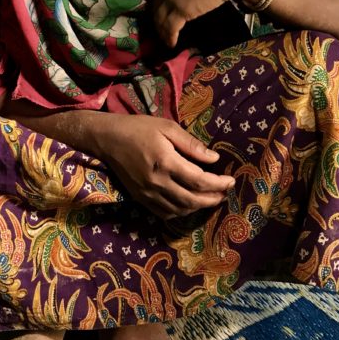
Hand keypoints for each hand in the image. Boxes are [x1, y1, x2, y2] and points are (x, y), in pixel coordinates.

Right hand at [97, 114, 234, 217]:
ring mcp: (148, 193)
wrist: (107, 139)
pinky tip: (189, 204)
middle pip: (192, 200)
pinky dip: (181, 211)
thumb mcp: (167, 127)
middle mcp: (158, 182)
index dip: (219, 183)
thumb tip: (214, 159)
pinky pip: (164, 212)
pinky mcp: (140, 198)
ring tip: (210, 198)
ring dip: (199, 207)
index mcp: (166, 162)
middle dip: (212, 199)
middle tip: (224, 193)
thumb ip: (191, 144)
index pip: (199, 180)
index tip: (231, 180)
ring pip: (180, 209)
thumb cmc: (138, 128)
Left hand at [153, 0, 260, 47]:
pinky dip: (170, 38)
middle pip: (156, 6)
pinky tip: (172, 44)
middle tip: (160, 30)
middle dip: (157, 20)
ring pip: (160, 19)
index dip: (159, 4)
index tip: (162, 13)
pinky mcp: (180, 9)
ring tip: (166, 40)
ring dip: (162, 32)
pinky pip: (170, 28)